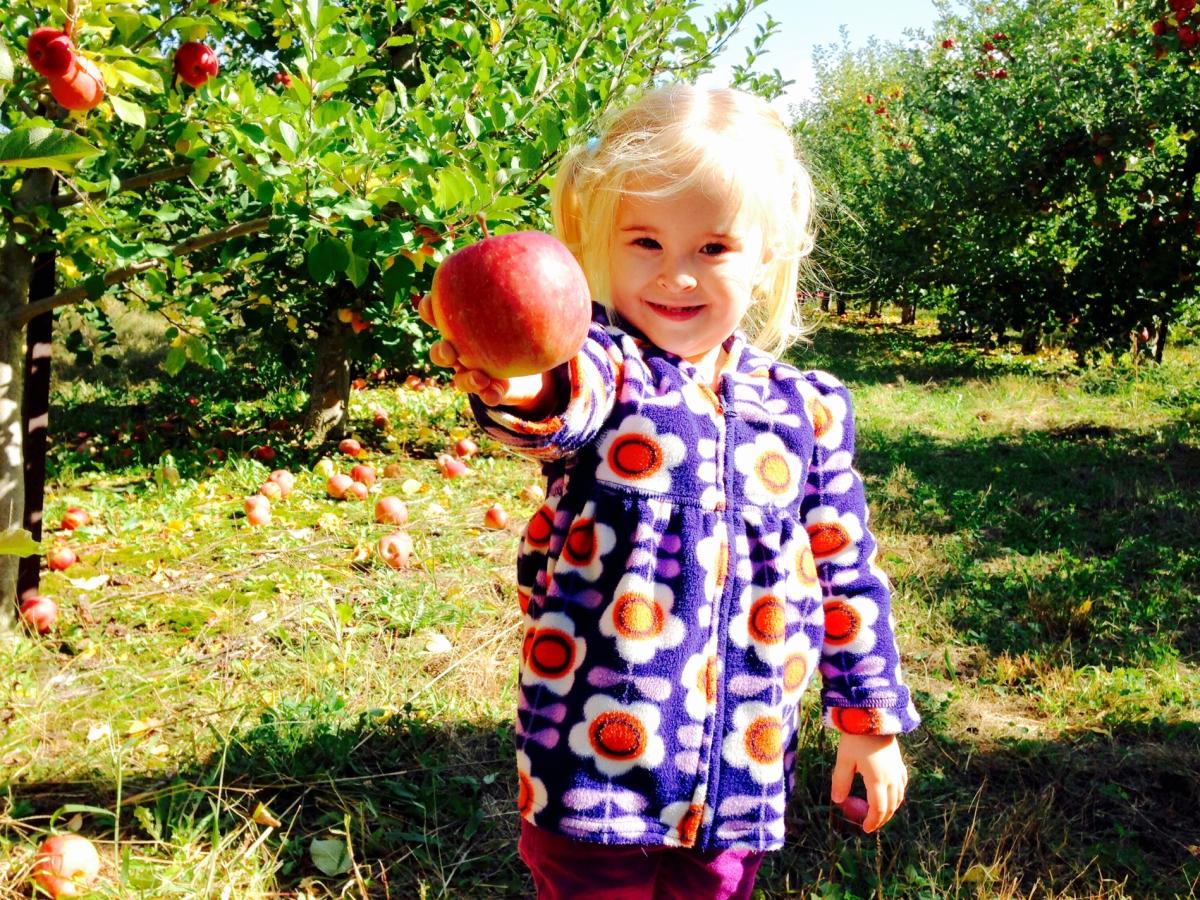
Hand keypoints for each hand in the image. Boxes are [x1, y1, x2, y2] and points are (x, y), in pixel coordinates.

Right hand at [418, 295, 547, 409]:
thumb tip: (541, 253)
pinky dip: (491, 394)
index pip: (438, 316)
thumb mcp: (524, 303)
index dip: (429, 309)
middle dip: (440, 352)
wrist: (535, 362)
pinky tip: (497, 391)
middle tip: (449, 348)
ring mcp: (475, 373)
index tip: (429, 302)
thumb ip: (523, 285)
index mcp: (464, 327)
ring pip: (460, 379)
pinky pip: (488, 396)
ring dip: (467, 379)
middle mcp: (463, 352)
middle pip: (441, 353)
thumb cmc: (522, 322)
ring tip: (480, 377)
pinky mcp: (492, 390)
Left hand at [830, 733, 907, 832]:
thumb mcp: (844, 760)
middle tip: (872, 825)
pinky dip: (898, 794)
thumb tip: (837, 800)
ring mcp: (897, 770)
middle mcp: (891, 778)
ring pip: (899, 796)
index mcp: (878, 780)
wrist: (873, 716)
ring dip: (891, 808)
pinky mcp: (899, 761)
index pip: (878, 809)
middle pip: (891, 806)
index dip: (873, 822)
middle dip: (882, 818)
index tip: (865, 829)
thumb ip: (840, 781)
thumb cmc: (856, 738)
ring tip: (880, 813)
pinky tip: (892, 793)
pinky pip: (902, 784)